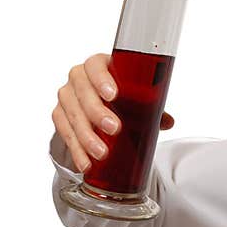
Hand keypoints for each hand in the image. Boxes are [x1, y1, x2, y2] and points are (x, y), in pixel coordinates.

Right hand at [51, 52, 175, 173]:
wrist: (94, 100)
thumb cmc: (118, 92)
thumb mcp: (134, 95)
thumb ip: (152, 105)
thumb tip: (166, 121)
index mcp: (98, 65)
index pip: (95, 66)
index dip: (102, 80)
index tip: (113, 95)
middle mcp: (78, 78)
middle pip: (82, 93)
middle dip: (97, 113)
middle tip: (114, 129)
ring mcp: (67, 96)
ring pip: (71, 116)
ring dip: (86, 137)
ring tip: (101, 153)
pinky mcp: (59, 115)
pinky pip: (64, 133)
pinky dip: (76, 150)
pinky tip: (85, 162)